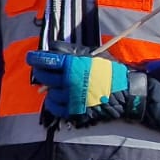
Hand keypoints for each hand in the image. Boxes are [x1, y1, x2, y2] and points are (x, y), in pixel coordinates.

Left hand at [27, 48, 145, 124]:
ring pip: (49, 93)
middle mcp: (68, 81)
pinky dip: (53, 103)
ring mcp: (71, 97)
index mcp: (72, 65)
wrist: (128, 93)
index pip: (45, 60)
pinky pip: (55, 108)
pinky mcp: (75, 110)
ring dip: (50, 89)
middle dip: (41, 73)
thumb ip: (72, 52)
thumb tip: (52, 48)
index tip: (32, 58)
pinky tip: (57, 99)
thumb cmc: (112, 72)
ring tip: (57, 86)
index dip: (35, 58)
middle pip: (44, 77)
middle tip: (45, 72)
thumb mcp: (94, 56)